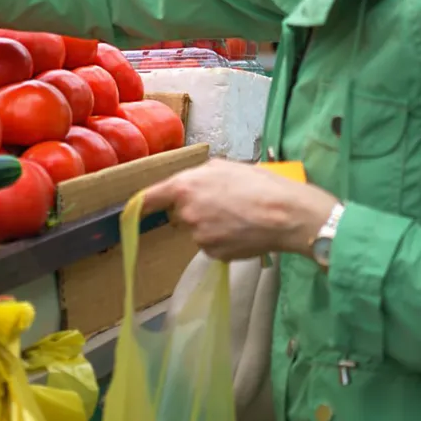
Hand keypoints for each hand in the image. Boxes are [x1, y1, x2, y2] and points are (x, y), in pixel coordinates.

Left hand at [141, 159, 340, 260]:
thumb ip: (198, 175)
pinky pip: (212, 245)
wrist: (287, 215)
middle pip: (181, 214)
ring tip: (240, 216)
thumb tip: (189, 183)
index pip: (150, 197)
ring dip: (212, 225)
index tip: (133, 208)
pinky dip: (224, 240)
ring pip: (198, 230)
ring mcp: (198, 236)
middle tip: (225, 203)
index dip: (141, 203)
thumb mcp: (225, 166)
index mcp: (185, 187)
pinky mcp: (213, 253)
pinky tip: (243, 231)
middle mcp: (186, 213)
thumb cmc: (260, 184)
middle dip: (196, 209)